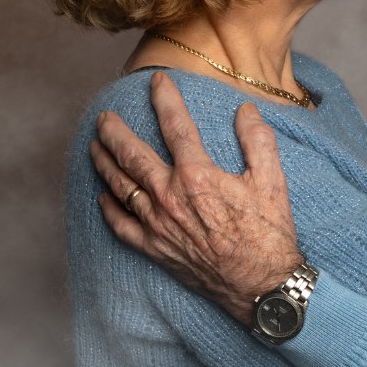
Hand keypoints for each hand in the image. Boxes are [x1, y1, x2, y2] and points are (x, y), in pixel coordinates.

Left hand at [91, 72, 304, 323]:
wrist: (261, 285)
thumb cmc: (269, 233)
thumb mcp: (273, 180)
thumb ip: (257, 140)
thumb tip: (245, 109)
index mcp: (197, 175)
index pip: (175, 125)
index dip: (164, 98)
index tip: (156, 81)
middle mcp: (169, 196)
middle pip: (132, 155)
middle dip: (114, 132)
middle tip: (103, 117)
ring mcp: (158, 224)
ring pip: (120, 186)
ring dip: (104, 163)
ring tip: (94, 147)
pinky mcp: (155, 249)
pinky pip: (121, 226)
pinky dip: (109, 209)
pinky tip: (103, 197)